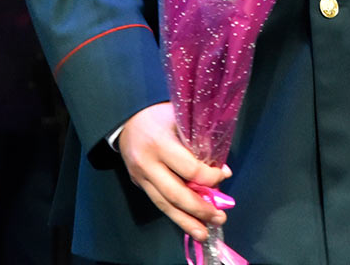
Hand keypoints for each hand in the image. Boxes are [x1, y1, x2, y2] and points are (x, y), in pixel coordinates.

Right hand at [119, 102, 230, 242]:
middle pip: (175, 194)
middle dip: (199, 209)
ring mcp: (140, 177)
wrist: (126, 118)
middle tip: (220, 217)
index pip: (189, 169)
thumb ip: (199, 141)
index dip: (209, 177)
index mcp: (160, 144)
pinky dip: (175, 215)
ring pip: (164, 205)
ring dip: (186, 221)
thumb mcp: (180, 118)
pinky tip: (188, 224)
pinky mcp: (138, 184)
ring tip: (204, 234)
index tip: (224, 176)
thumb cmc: (160, 115)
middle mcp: (147, 164)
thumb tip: (220, 170)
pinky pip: (158, 202)